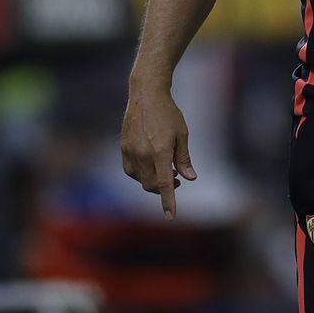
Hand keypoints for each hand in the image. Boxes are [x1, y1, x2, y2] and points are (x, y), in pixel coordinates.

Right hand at [121, 84, 197, 219]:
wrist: (146, 95)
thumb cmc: (169, 113)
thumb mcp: (182, 134)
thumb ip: (184, 159)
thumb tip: (190, 178)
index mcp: (160, 152)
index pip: (164, 184)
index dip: (168, 202)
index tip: (170, 216)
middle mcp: (143, 154)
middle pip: (152, 185)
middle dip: (164, 189)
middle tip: (177, 180)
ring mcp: (131, 152)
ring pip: (141, 180)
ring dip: (153, 181)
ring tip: (166, 171)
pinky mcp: (123, 148)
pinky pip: (131, 171)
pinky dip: (141, 174)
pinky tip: (150, 166)